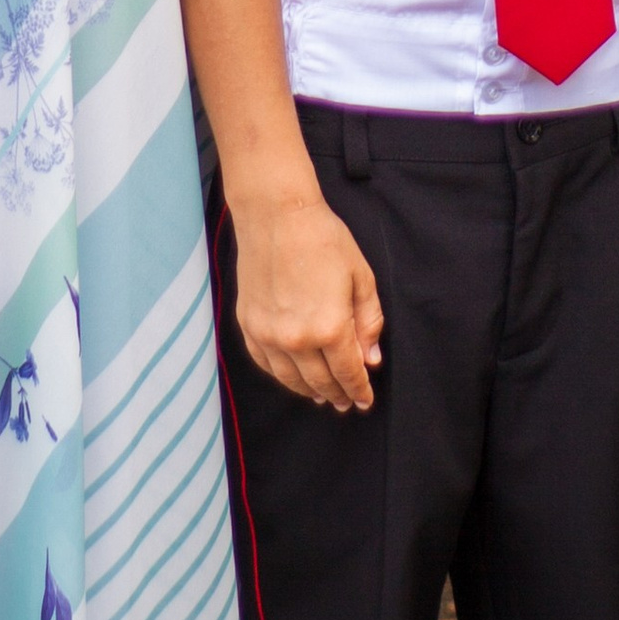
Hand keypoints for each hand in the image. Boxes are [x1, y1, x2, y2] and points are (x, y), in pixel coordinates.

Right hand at [234, 182, 384, 413]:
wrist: (277, 216)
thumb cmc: (323, 240)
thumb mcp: (361, 278)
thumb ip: (368, 322)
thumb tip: (370, 358)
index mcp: (330, 328)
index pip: (348, 373)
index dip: (358, 390)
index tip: (364, 401)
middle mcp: (296, 338)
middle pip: (320, 381)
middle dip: (337, 394)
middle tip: (345, 403)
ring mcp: (268, 334)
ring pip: (290, 378)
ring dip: (308, 391)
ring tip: (321, 396)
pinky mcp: (248, 324)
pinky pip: (264, 362)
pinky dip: (280, 374)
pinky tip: (290, 376)